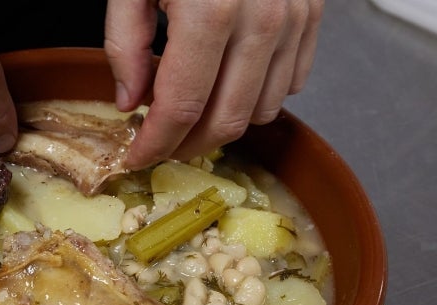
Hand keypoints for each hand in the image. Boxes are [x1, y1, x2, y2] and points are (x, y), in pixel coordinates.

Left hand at [105, 0, 323, 168]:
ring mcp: (294, 21)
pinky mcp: (311, 18)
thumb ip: (124, 44)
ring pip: (259, 112)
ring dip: (220, 124)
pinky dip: (255, 97)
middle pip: (225, 122)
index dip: (155, 144)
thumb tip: (130, 102)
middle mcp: (262, 23)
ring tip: (190, 110)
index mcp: (210, 13)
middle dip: (186, 145)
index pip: (180, 108)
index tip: (136, 158)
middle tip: (160, 143)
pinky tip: (227, 84)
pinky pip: (289, 85)